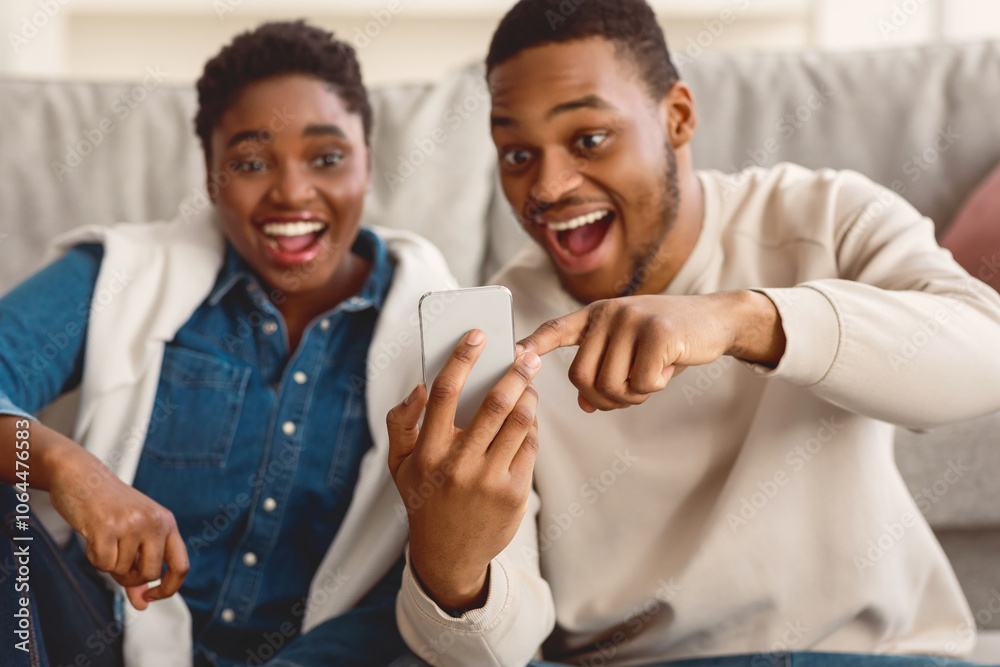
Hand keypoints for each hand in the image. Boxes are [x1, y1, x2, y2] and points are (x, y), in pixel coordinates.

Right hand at [48, 447, 189, 609]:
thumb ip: (139, 569)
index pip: (181, 566)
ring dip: (108, 564)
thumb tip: (143, 605)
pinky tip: (92, 537)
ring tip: (103, 539)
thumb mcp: (133, 534)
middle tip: (116, 562)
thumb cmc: (108, 508)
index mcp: (167, 522)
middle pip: (150, 574)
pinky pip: (102, 564)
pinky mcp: (107, 526)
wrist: (81, 475)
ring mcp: (132, 523)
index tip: (150, 597)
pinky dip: (93, 558)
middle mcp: (155, 522)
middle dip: (129, 578)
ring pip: (122, 571)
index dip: (168, 589)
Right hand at [386, 330, 540, 612]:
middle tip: (525, 354)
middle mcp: (458, 465)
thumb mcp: (398, 465)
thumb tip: (418, 387)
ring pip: (519, 422)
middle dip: (514, 372)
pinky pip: (529, 446)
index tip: (476, 335)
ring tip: (529, 383)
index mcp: (427, 452)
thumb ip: (401, 423)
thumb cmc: (424, 498)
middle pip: (494, 404)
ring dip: (528, 396)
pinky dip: (532, 426)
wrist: (448, 556)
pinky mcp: (513, 493)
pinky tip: (528, 417)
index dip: (461, 358)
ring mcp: (489, 480)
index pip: (443, 392)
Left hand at [516, 291, 784, 411]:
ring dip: (632, 395)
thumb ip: (605, 372)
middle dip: (605, 398)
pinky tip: (668, 368)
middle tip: (631, 392)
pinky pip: (641, 383)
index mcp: (596, 316)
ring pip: (610, 385)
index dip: (533, 344)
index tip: (512, 355)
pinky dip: (654, 387)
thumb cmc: (668, 342)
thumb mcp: (632, 353)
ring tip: (651, 376)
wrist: (716, 319)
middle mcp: (608, 313)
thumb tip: (585, 403)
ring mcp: (631, 319)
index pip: (555, 329)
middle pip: (582, 378)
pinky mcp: (657, 332)